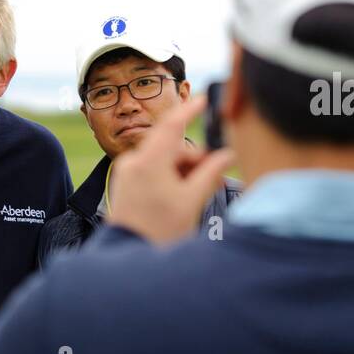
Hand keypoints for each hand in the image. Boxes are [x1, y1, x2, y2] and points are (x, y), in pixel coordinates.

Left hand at [107, 95, 234, 244]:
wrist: (128, 254)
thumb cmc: (159, 231)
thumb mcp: (191, 201)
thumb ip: (210, 174)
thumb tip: (228, 156)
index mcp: (148, 162)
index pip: (171, 125)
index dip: (188, 110)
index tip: (201, 99)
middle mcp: (133, 162)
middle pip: (170, 147)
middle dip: (194, 159)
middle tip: (214, 176)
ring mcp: (127, 173)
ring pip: (163, 160)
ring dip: (183, 170)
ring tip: (198, 194)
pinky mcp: (125, 184)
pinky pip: (152, 171)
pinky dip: (170, 177)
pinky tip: (182, 196)